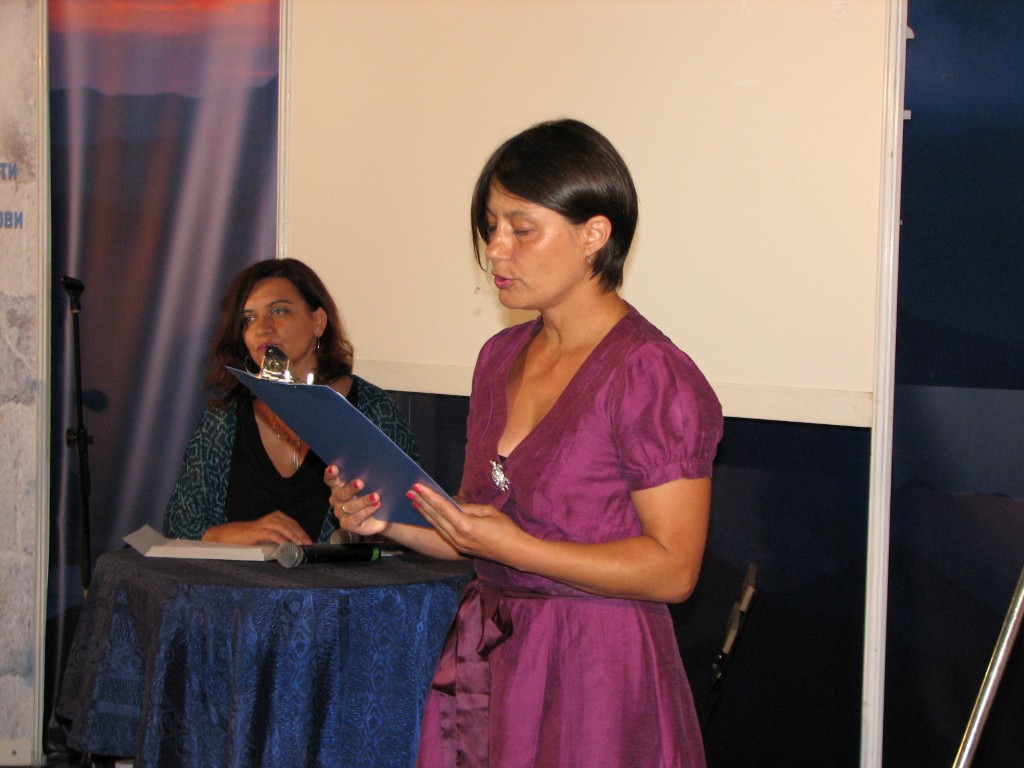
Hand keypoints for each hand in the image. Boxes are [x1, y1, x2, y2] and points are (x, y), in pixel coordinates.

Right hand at [202, 511, 310, 544]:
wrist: (232, 535)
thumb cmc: (252, 537)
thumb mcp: (269, 535)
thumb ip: (280, 537)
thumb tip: (294, 547)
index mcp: (277, 517)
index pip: (294, 524)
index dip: (302, 533)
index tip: (310, 542)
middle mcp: (273, 517)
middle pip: (291, 526)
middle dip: (301, 535)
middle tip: (308, 545)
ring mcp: (266, 523)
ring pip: (284, 529)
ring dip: (294, 537)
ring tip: (300, 545)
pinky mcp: (259, 530)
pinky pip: (273, 534)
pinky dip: (281, 540)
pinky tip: (287, 546)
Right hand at [324, 465, 390, 537]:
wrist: (381, 516)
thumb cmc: (373, 495)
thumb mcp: (370, 485)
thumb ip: (367, 477)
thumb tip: (375, 468)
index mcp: (338, 486)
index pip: (330, 480)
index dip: (330, 474)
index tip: (334, 468)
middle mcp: (336, 499)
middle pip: (341, 493)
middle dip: (351, 488)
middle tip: (360, 483)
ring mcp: (340, 513)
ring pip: (349, 506)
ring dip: (363, 501)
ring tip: (376, 496)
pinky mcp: (347, 524)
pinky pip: (355, 518)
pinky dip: (366, 511)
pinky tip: (375, 506)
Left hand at [406, 483, 522, 559]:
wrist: (515, 552)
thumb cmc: (506, 529)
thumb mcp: (489, 511)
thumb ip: (469, 508)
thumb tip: (455, 506)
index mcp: (466, 526)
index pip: (442, 507)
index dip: (429, 496)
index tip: (417, 486)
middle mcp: (458, 537)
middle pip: (435, 517)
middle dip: (421, 503)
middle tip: (409, 492)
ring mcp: (458, 544)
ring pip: (436, 526)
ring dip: (425, 513)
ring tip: (414, 502)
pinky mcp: (460, 548)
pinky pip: (443, 532)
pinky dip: (434, 522)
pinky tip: (428, 515)